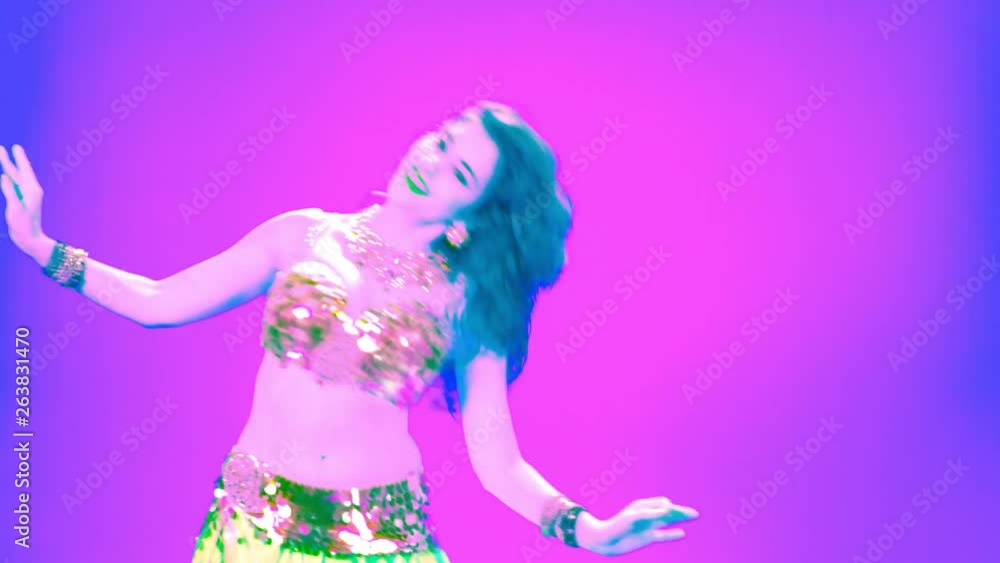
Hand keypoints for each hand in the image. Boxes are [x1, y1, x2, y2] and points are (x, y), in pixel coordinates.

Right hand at [0, 145, 48, 258]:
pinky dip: (7, 178)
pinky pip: (13, 185)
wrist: (29, 239)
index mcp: (32, 190)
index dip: (18, 158)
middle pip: (17, 171)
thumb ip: (10, 191)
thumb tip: (3, 176)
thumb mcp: (15, 208)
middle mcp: (30, 190)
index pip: (24, 170)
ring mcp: (26, 195)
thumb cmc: (23, 226)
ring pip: (14, 178)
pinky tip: (4, 174)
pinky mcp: (21, 201)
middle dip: (9, 159)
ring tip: (1, 157)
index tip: (15, 147)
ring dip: (7, 167)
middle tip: (1, 148)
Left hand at [575, 497, 697, 555]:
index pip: (662, 503)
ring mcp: (648, 526)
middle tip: (695, 514)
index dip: (668, 507)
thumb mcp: (632, 517)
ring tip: (693, 516)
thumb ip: (650, 513)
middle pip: (668, 511)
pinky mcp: (648, 537)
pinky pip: (664, 535)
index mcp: (643, 506)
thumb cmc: (616, 526)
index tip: (668, 511)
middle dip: (681, 511)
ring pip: (669, 521)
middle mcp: (648, 514)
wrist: (606, 541)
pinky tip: (682, 533)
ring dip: (680, 519)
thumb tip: (667, 510)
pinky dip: (673, 534)